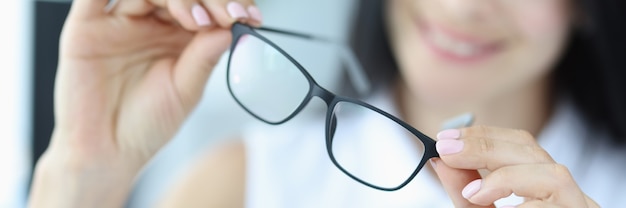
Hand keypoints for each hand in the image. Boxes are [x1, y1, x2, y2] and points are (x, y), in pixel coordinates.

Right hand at [31, 0, 260, 206]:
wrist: (106, 152)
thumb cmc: (147, 124)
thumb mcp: (185, 91)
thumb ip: (203, 57)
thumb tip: (230, 28)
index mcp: (178, 34)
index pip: (205, 3)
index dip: (228, 4)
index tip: (248, 17)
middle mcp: (150, 22)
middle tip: (227, 15)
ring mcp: (119, 21)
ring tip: (197, 20)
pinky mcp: (86, 26)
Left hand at [431, 126, 599, 206]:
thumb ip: (463, 193)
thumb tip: (439, 161)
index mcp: (542, 188)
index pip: (521, 146)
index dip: (484, 136)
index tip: (445, 138)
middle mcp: (565, 197)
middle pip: (534, 153)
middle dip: (486, 147)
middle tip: (446, 150)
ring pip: (554, 177)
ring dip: (507, 176)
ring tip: (473, 192)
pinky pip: (558, 206)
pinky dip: (523, 201)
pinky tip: (494, 204)